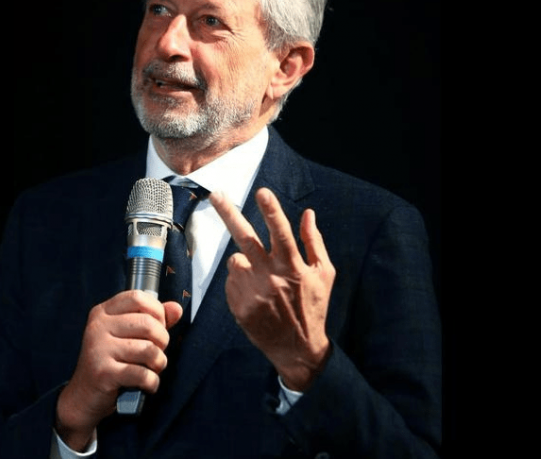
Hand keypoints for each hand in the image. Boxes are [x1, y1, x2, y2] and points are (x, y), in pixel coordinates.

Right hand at [55, 290, 183, 449]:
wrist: (83, 398)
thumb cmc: (111, 364)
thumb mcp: (128, 337)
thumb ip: (153, 320)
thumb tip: (176, 308)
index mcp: (103, 312)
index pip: (138, 297)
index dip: (157, 312)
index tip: (158, 328)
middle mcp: (98, 326)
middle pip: (148, 323)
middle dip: (162, 341)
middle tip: (156, 354)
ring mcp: (98, 349)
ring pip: (148, 349)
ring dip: (159, 363)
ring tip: (152, 369)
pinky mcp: (103, 373)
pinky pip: (143, 374)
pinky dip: (152, 382)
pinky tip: (147, 385)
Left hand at [210, 187, 335, 391]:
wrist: (298, 349)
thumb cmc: (313, 307)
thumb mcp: (324, 274)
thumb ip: (314, 242)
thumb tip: (308, 213)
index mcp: (293, 266)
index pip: (280, 232)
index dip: (271, 210)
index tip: (261, 192)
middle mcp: (270, 277)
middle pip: (245, 238)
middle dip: (230, 213)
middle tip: (216, 194)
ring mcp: (252, 293)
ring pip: (236, 260)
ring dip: (244, 261)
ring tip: (260, 277)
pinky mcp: (239, 306)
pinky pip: (232, 281)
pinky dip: (240, 280)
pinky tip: (255, 294)